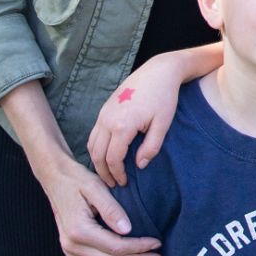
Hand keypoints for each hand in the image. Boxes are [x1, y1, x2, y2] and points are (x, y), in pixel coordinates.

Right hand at [41, 158, 160, 255]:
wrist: (55, 179)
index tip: (156, 243)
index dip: (139, 248)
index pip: (116, 247)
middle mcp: (72, 246)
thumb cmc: (77, 180)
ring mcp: (69, 252)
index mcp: (79, 230)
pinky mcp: (69, 253)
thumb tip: (128, 230)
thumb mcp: (95, 187)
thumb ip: (111, 209)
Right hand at [89, 57, 188, 184]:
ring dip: (97, 161)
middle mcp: (107, 120)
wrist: (158, 71)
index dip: (117, 174)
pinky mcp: (104, 109)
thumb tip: (139, 166)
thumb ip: (151, 147)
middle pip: (97, 154)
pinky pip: (94, 133)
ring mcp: (103, 113)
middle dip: (103, 172)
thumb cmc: (164, 97)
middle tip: (112, 184)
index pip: (113, 159)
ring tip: (107, 173)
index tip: (124, 184)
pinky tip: (106, 155)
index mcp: (122, 126)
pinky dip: (96, 148)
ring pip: (92, 144)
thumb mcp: (163, 124)